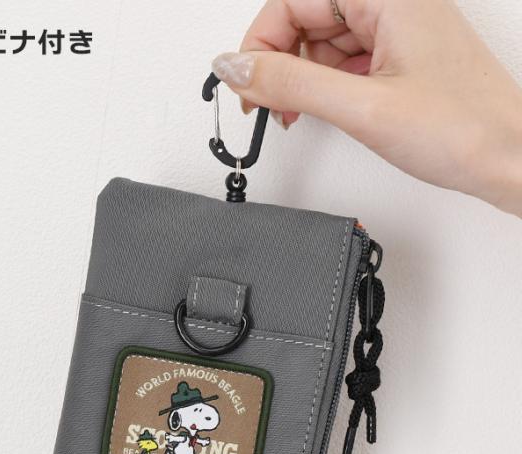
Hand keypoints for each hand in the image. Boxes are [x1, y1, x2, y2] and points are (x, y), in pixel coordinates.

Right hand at [211, 0, 521, 217]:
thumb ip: (291, 83)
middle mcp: (391, 4)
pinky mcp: (397, 60)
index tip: (245, 81)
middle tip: (264, 104)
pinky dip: (322, 87)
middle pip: (305, 17)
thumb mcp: (361, 107)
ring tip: (294, 114)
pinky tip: (318, 111)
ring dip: (298, 78)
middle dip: (278, 61)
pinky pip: (342, 63)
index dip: (261, 40)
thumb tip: (235, 67)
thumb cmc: (462, 129)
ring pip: (321, 42)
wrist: (508, 161)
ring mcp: (395, 32)